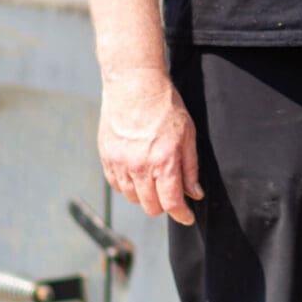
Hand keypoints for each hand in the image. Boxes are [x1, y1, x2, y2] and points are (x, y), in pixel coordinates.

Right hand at [98, 66, 202, 223]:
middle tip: (171, 195)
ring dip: (145, 196)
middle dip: (164, 206)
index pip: (172, 203)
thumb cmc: (165, 106)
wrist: (134, 84)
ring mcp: (120, 163)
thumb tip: (194, 193)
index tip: (187, 216)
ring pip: (132, 198)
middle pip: (151, 206)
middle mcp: (140, 166)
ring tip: (154, 181)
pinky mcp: (106, 157)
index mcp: (164, 161)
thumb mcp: (188, 134)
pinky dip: (128, 186)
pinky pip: (116, 185)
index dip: (182, 215)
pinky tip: (137, 174)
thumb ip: (190, 167)